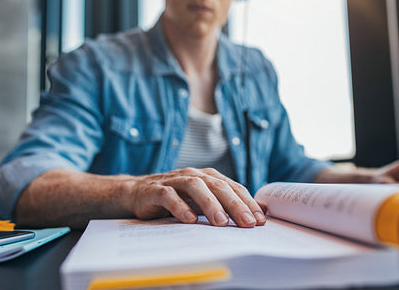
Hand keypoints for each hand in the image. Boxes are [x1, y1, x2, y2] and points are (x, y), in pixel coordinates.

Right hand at [125, 167, 266, 227]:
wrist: (138, 192)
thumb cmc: (176, 199)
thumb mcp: (202, 201)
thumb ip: (226, 205)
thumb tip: (260, 214)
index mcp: (208, 177)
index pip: (233, 187)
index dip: (247, 202)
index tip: (260, 221)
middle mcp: (194, 175)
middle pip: (218, 186)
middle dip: (235, 205)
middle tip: (247, 223)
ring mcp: (175, 181)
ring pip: (196, 187)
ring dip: (210, 204)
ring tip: (221, 222)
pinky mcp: (156, 189)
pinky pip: (169, 196)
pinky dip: (180, 206)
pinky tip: (189, 220)